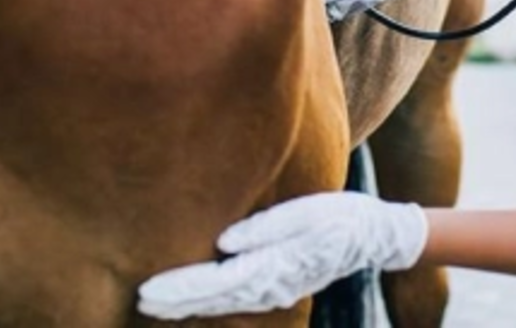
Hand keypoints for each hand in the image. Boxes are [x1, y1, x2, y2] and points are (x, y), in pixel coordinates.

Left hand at [136, 192, 428, 319]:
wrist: (377, 235)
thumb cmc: (342, 215)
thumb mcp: (308, 211)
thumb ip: (266, 227)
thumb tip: (226, 242)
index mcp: (278, 265)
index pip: (218, 282)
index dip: (182, 288)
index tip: (148, 291)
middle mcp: (275, 285)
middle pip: (216, 299)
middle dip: (177, 302)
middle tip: (139, 301)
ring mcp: (279, 289)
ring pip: (225, 303)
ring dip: (190, 305)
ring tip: (156, 302)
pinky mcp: (282, 283)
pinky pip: (239, 297)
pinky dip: (212, 301)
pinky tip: (195, 298)